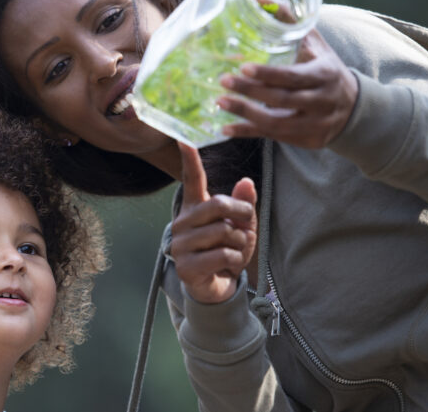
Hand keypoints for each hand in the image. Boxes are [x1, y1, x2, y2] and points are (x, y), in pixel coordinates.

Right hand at [168, 142, 257, 303]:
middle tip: (245, 227)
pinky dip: (235, 260)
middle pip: (218, 205)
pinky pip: (223, 255)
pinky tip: (229, 266)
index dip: (189, 160)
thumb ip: (242, 206)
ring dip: (240, 244)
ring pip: (224, 232)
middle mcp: (182, 223)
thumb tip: (247, 182)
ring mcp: (181, 245)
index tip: (184, 138)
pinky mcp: (186, 266)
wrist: (214, 288)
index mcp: (194, 209)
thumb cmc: (225, 252)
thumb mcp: (240, 227)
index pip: (192, 180)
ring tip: (234, 252)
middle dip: (241, 215)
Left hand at [216, 29, 358, 148]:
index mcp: (324, 75)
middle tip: (223, 81)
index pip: (293, 77)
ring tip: (219, 102)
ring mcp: (314, 124)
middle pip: (282, 100)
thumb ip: (288, 20)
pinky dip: (247, 132)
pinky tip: (226, 127)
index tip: (243, 68)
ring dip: (245, 114)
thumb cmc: (326, 69)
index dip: (268, 75)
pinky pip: (272, 138)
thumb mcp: (314, 44)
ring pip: (276, 124)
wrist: (355, 108)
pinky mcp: (305, 140)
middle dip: (250, 92)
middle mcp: (321, 101)